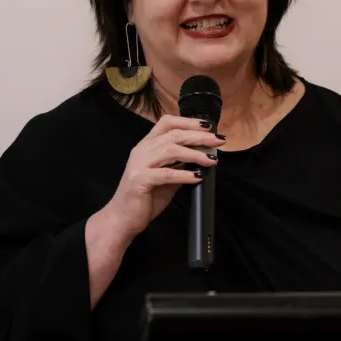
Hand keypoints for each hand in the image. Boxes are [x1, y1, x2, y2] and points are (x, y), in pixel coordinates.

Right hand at [101, 115, 223, 240]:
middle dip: (198, 136)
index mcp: (147, 146)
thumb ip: (179, 165)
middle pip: (173, 134)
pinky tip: (197, 177)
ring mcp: (139, 165)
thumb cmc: (145, 198)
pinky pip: (166, 174)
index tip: (208, 126)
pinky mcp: (140, 181)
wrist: (123, 218)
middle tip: (217, 141)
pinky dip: (184, 174)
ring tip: (211, 160)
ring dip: (194, 154)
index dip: (188, 122)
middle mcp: (142, 151)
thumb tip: (202, 157)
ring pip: (170, 150)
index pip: (167, 123)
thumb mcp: (166, 178)